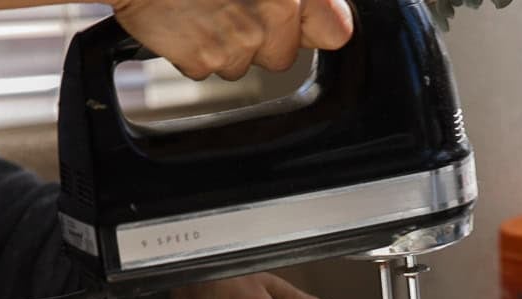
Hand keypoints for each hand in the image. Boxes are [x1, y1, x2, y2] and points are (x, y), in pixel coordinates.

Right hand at [112, 0, 353, 80]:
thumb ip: (311, 0)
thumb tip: (338, 30)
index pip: (333, 31)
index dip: (313, 25)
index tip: (300, 18)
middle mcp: (269, 16)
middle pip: (282, 55)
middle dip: (262, 36)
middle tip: (231, 1)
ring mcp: (234, 43)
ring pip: (244, 63)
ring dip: (227, 42)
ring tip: (203, 4)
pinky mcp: (201, 61)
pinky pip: (208, 68)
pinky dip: (196, 49)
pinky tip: (184, 17)